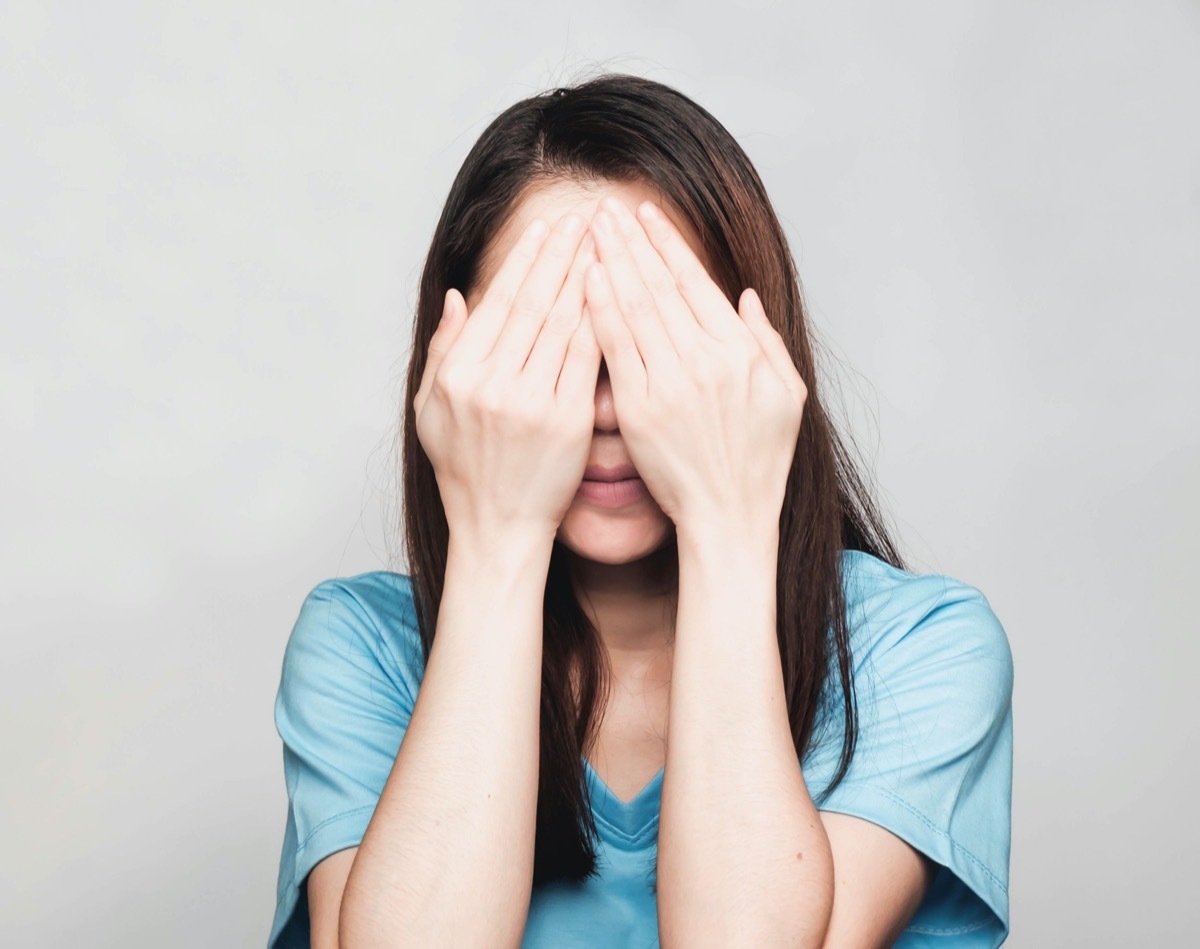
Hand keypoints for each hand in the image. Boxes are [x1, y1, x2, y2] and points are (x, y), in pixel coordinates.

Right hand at [413, 214, 601, 541]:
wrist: (498, 528)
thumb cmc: (465, 470)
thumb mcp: (432, 411)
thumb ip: (442, 350)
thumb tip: (460, 296)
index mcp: (459, 374)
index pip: (500, 302)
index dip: (526, 261)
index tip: (546, 229)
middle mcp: (491, 383)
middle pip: (534, 303)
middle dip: (561, 255)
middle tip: (584, 218)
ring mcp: (530, 402)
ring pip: (563, 323)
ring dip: (586, 277)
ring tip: (604, 242)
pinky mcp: (566, 422)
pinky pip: (587, 359)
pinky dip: (601, 322)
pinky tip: (616, 294)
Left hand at [582, 196, 806, 533]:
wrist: (729, 516)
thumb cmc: (760, 461)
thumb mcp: (787, 396)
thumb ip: (767, 340)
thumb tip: (745, 296)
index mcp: (740, 352)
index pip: (695, 282)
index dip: (667, 243)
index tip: (644, 214)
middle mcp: (705, 361)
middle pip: (659, 286)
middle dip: (630, 241)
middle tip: (606, 208)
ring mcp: (670, 384)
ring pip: (634, 309)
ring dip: (610, 263)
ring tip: (590, 231)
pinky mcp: (639, 410)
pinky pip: (615, 350)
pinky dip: (600, 311)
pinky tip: (586, 281)